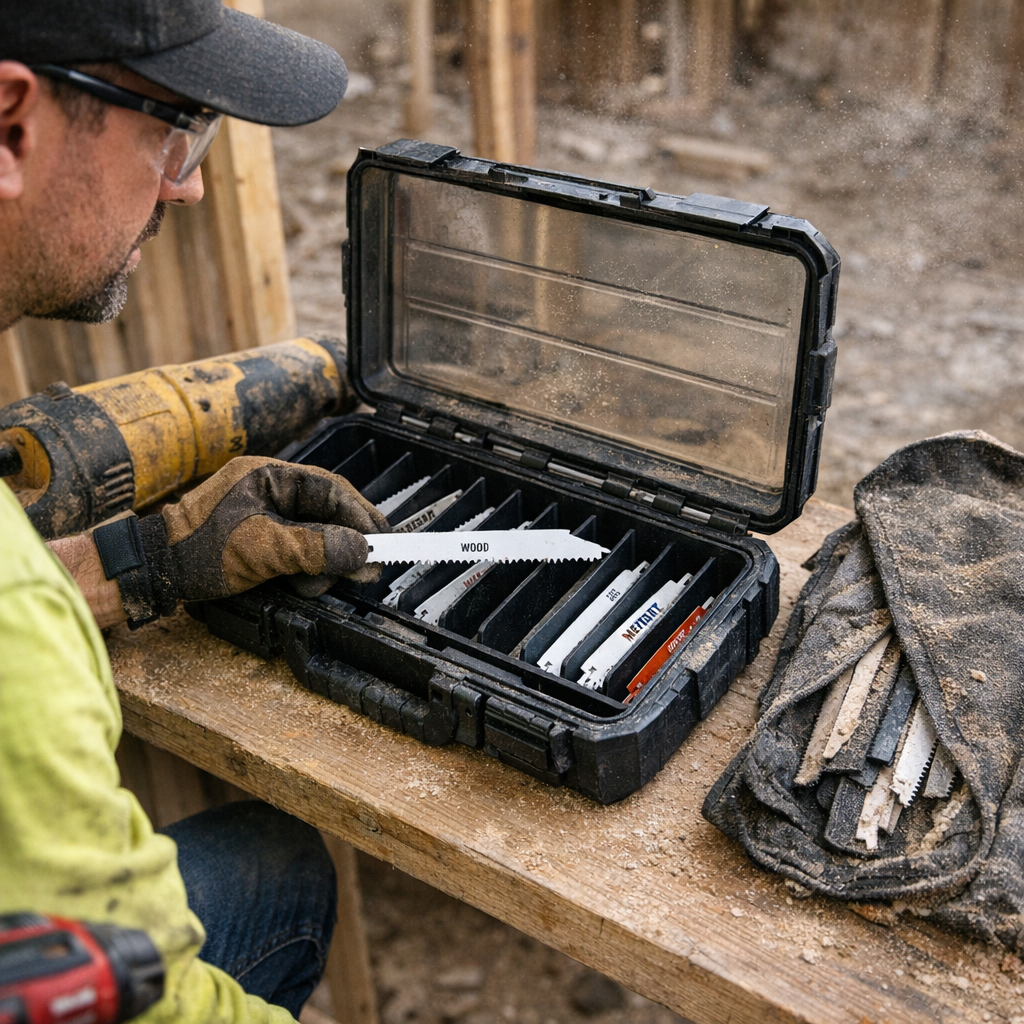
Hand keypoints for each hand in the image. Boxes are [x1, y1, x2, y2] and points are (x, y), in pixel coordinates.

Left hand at [97, 458, 388, 625]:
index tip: (384, 539)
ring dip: (325, 561)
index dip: (361, 514)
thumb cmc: (198, 552)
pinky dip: (308, 568)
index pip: (330, 488)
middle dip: (346, 542)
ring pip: (315, 534)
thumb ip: (316, 547)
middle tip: (368, 568)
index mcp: (268, 475)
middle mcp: (269, 489)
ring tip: (319, 583)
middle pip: (327, 511)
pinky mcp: (259, 539)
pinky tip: (307, 584)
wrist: (154, 573)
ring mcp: (264, 515)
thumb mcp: (263, 549)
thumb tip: (363, 551)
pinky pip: (299, 549)